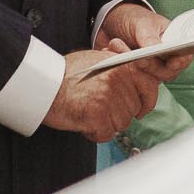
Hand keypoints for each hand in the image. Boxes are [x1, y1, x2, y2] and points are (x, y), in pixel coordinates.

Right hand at [44, 44, 163, 142]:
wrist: (44, 84)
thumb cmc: (66, 74)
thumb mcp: (98, 59)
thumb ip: (119, 66)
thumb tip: (136, 75)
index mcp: (122, 64)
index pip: (150, 86)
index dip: (147, 102)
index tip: (142, 110)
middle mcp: (118, 79)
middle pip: (132, 110)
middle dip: (118, 114)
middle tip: (99, 109)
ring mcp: (108, 97)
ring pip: (121, 124)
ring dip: (106, 124)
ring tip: (89, 113)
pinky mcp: (97, 114)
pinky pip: (106, 134)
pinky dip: (95, 133)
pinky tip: (84, 123)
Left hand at [94, 3, 192, 80]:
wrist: (110, 21)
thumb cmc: (133, 18)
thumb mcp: (142, 24)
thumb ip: (150, 38)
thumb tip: (158, 51)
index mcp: (173, 42)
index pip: (185, 57)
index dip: (180, 62)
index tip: (171, 62)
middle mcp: (164, 58)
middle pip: (167, 73)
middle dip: (151, 66)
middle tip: (138, 58)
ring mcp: (150, 67)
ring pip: (148, 78)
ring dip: (132, 66)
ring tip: (117, 45)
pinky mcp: (134, 74)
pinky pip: (131, 78)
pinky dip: (119, 65)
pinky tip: (111, 50)